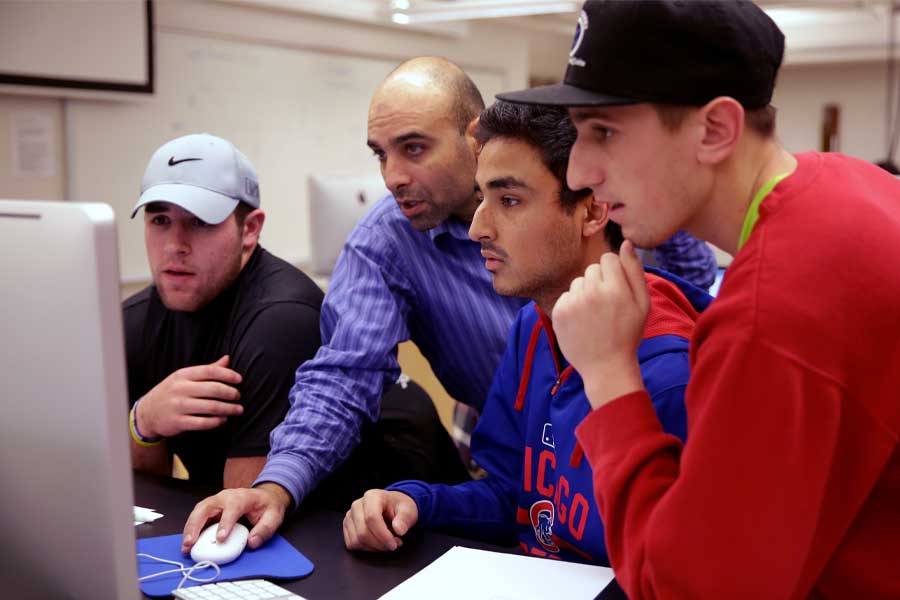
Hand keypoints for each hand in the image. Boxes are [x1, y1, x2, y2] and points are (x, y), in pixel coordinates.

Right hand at [136, 355, 242, 438]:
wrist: (147, 413)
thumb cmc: (171, 392)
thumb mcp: (185, 378)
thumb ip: (207, 370)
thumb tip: (227, 358)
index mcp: (183, 375)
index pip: (210, 371)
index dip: (228, 375)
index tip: (239, 380)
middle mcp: (180, 389)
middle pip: (213, 389)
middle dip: (231, 393)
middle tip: (238, 396)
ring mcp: (178, 406)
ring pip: (211, 407)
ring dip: (229, 409)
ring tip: (238, 409)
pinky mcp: (178, 422)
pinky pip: (202, 423)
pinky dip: (216, 421)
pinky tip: (224, 419)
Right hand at [182, 483, 290, 552]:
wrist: (264, 497)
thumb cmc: (267, 506)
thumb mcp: (274, 517)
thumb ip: (264, 530)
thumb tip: (251, 543)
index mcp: (242, 497)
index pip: (232, 508)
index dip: (225, 522)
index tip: (220, 538)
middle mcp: (226, 496)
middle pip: (207, 507)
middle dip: (196, 525)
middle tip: (190, 542)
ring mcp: (216, 501)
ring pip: (198, 511)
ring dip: (190, 528)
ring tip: (186, 546)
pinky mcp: (211, 508)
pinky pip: (197, 516)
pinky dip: (191, 529)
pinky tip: (188, 542)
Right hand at [343, 489, 418, 551]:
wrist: (391, 506)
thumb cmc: (399, 507)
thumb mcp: (408, 510)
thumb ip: (405, 519)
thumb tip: (399, 530)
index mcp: (372, 496)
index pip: (371, 518)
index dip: (383, 535)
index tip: (394, 544)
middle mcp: (357, 505)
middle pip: (363, 532)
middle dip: (380, 544)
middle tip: (394, 545)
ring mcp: (350, 516)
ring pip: (356, 540)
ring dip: (374, 548)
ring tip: (387, 543)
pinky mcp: (347, 527)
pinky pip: (352, 544)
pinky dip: (366, 548)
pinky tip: (377, 543)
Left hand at [552, 241, 649, 407]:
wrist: (606, 366)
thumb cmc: (628, 334)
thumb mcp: (642, 304)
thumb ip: (635, 271)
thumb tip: (626, 243)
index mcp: (616, 289)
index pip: (608, 258)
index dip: (614, 273)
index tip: (617, 290)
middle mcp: (592, 292)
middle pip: (592, 269)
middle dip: (599, 282)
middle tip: (606, 306)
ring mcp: (573, 303)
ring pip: (578, 282)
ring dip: (585, 293)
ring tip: (594, 315)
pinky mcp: (558, 312)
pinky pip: (566, 296)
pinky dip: (572, 305)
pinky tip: (582, 322)